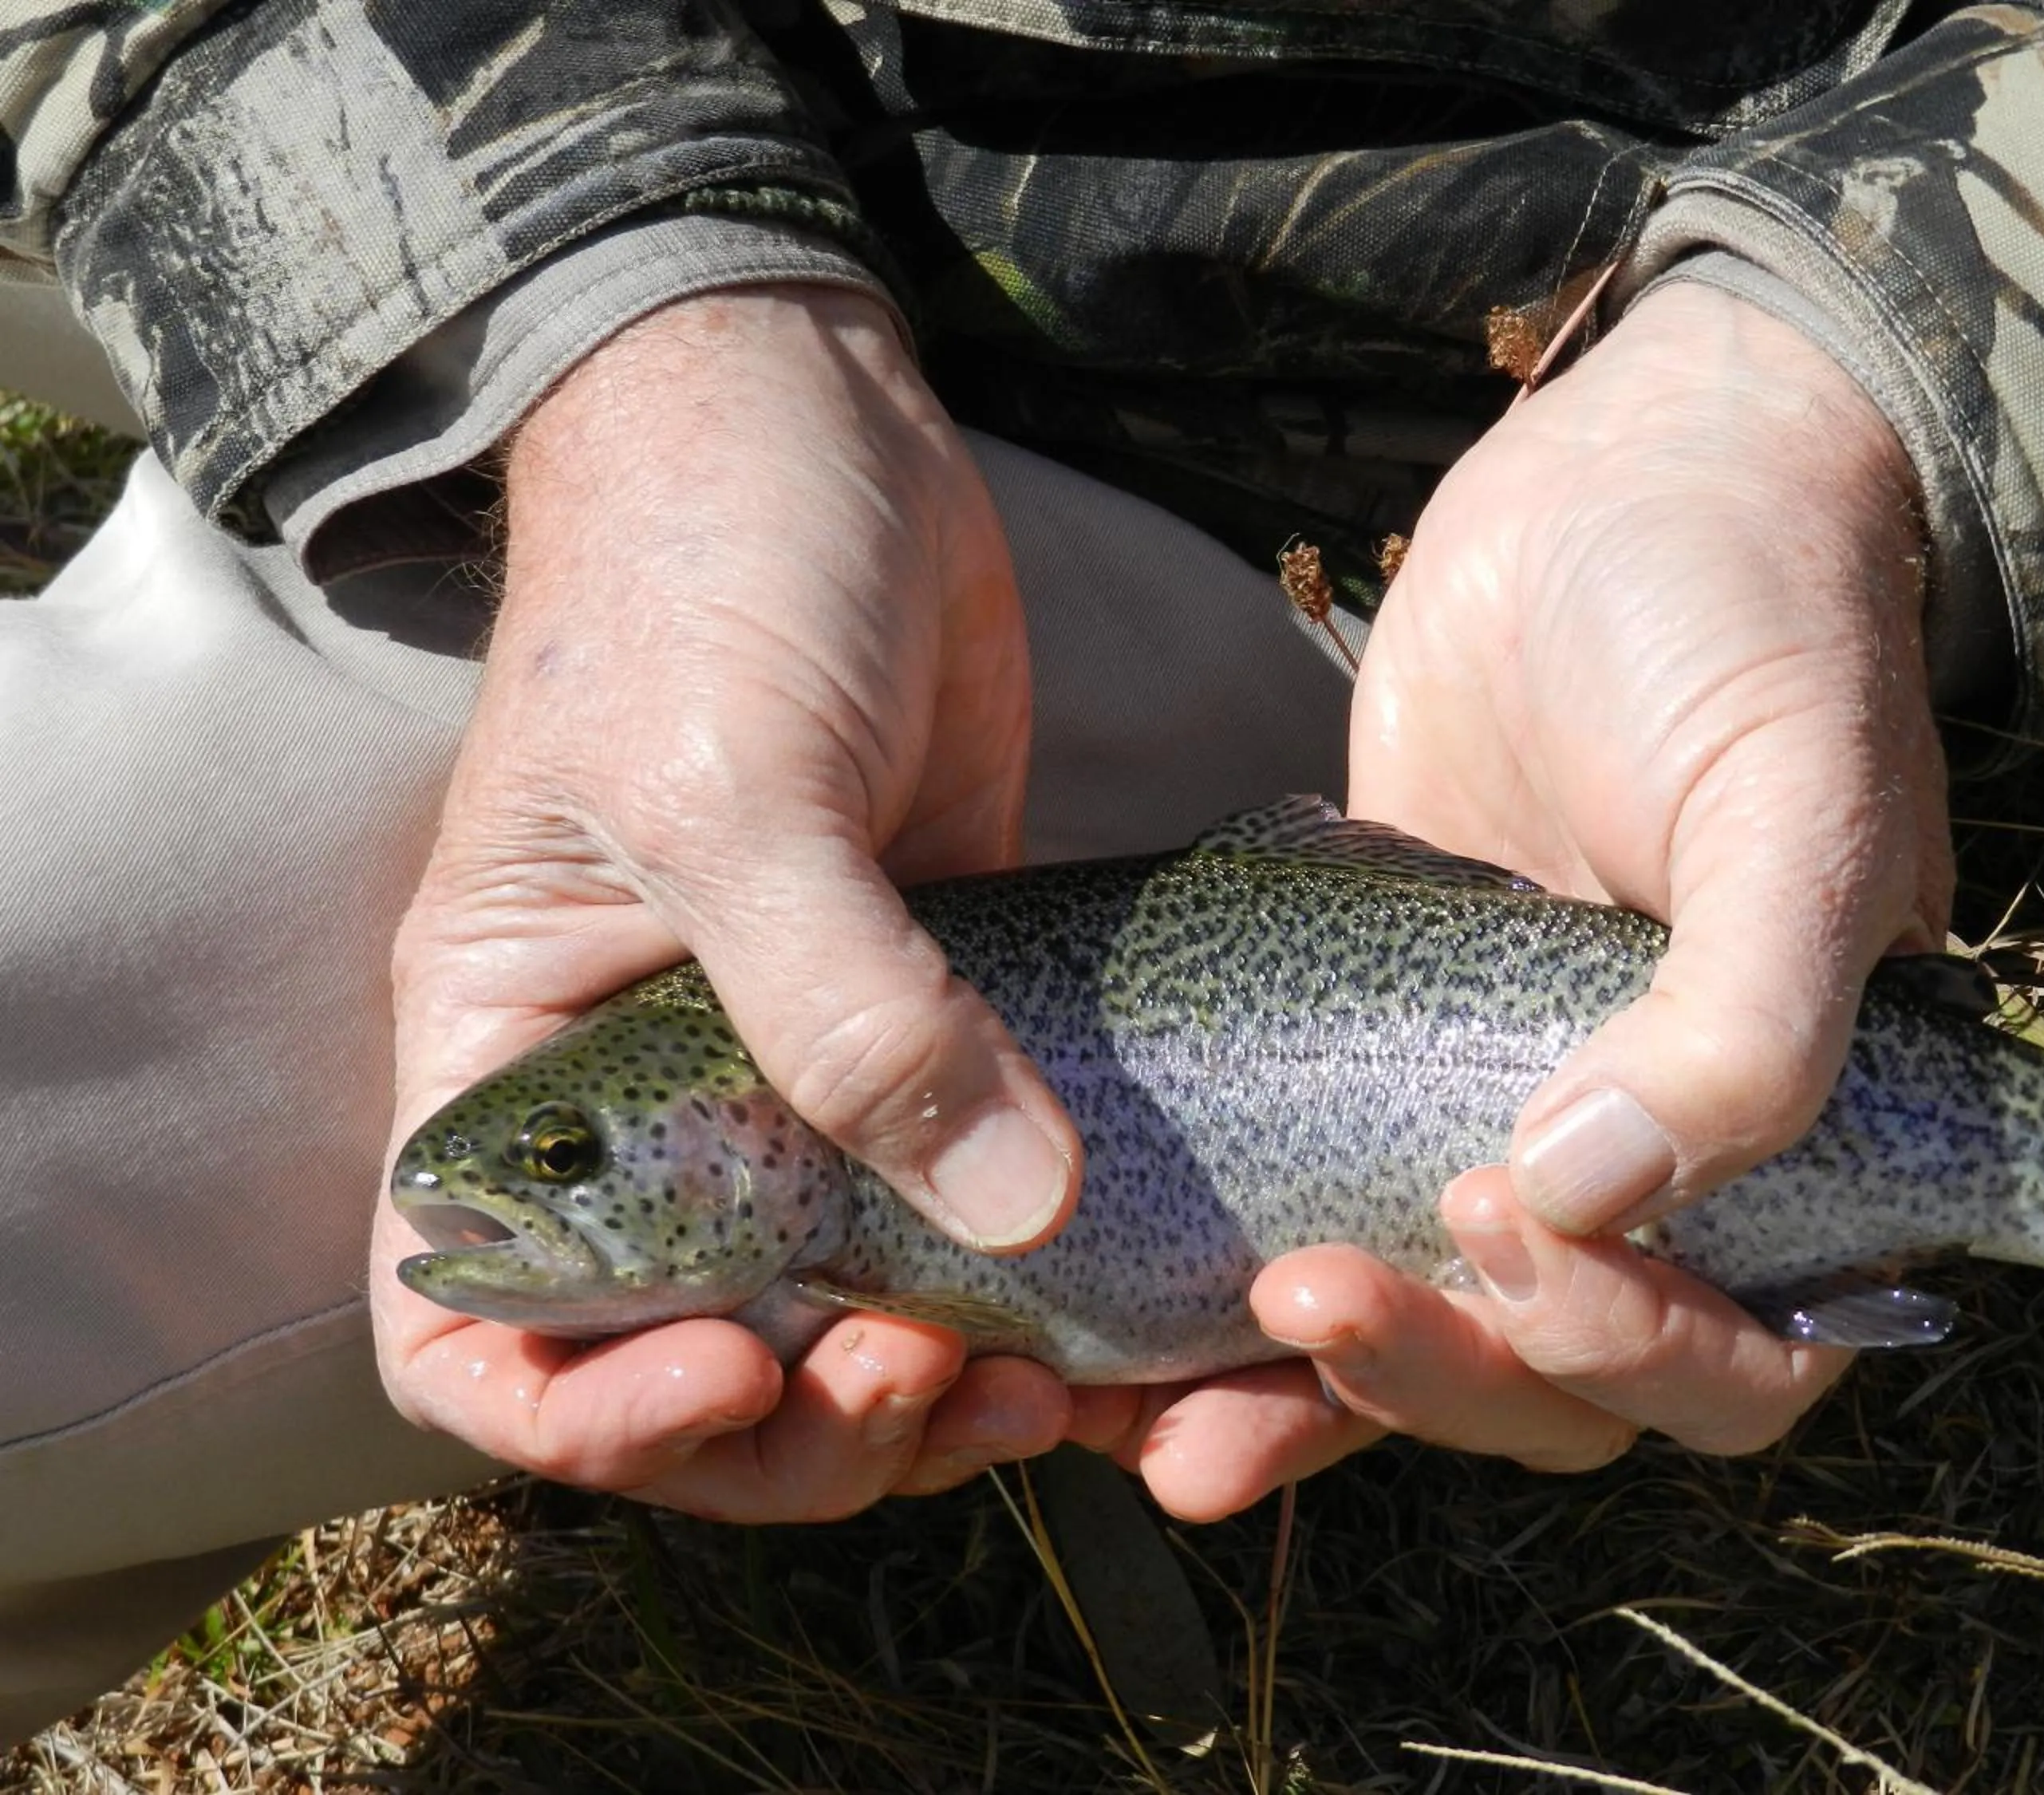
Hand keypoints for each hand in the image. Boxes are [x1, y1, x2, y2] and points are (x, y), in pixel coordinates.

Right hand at [371, 286, 1081, 1520]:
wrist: (810, 432)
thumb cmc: (701, 585)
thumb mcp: (737, 794)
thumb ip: (852, 1011)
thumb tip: (1016, 1215)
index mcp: (522, 1066)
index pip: (477, 1331)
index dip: (594, 1414)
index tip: (748, 1373)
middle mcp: (645, 1106)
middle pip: (697, 1358)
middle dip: (819, 1425)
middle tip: (953, 1389)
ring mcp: (796, 1075)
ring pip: (849, 1309)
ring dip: (944, 1389)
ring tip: (1065, 1389)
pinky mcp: (934, 1026)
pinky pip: (971, 1198)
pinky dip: (1037, 1280)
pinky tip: (1133, 1304)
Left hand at [1085, 280, 1950, 1518]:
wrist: (1631, 485)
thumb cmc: (1755, 635)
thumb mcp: (1797, 813)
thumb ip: (1750, 1025)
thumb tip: (1593, 1194)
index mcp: (1809, 1154)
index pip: (1736, 1359)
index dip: (1625, 1347)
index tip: (1501, 1215)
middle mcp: (1663, 1174)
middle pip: (1557, 1384)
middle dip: (1436, 1376)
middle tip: (1303, 1303)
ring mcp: (1508, 1121)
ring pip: (1427, 1335)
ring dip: (1308, 1399)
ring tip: (1160, 1430)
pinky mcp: (1374, 1063)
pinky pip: (1317, 1221)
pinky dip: (1230, 1314)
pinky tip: (1124, 1360)